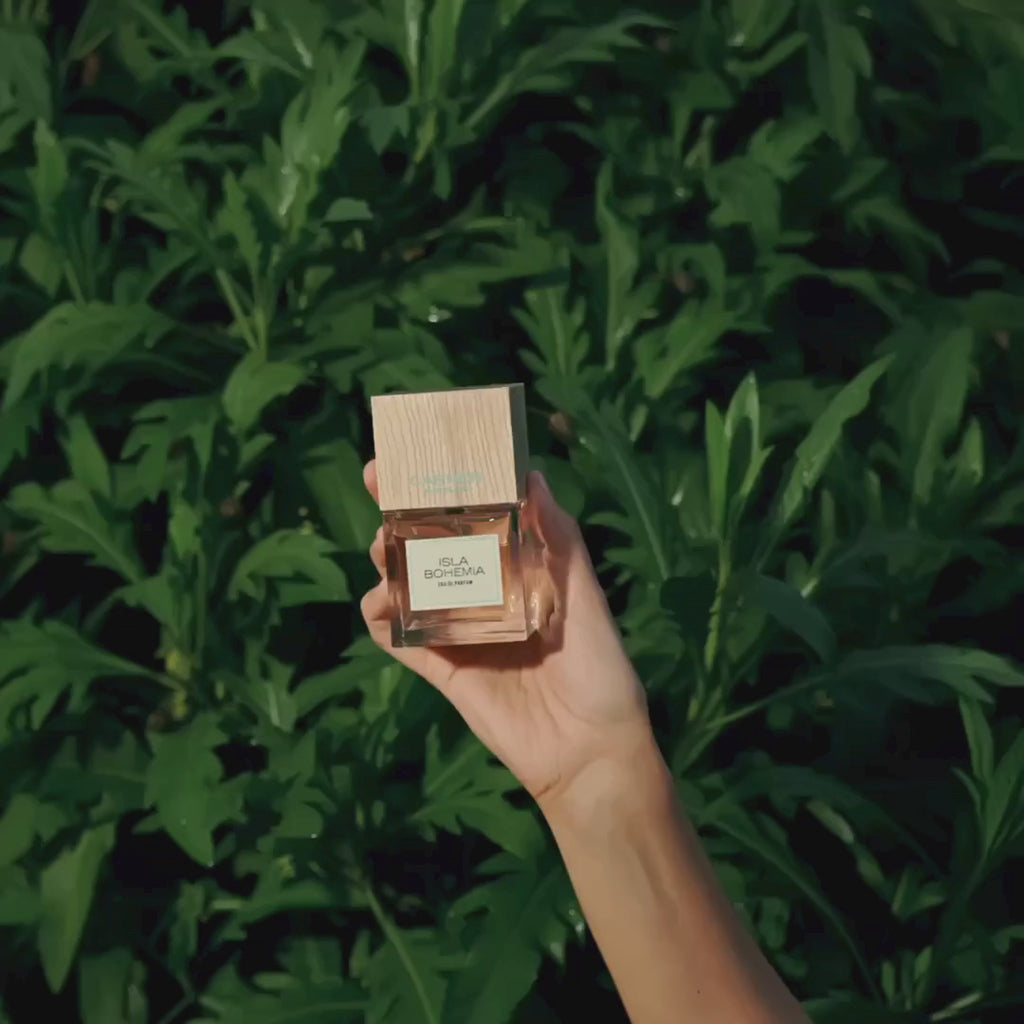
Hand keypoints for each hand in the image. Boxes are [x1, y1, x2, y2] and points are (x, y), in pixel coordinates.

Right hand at [360, 461, 653, 811]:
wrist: (589, 751)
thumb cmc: (600, 669)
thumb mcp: (585, 598)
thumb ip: (559, 541)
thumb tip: (534, 476)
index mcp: (518, 572)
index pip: (473, 519)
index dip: (442, 488)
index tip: (414, 456)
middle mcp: (484, 596)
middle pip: (429, 546)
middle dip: (398, 513)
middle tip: (376, 484)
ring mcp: (460, 632)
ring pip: (406, 587)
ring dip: (385, 562)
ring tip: (382, 548)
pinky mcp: (443, 670)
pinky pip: (400, 641)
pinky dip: (381, 622)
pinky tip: (379, 607)